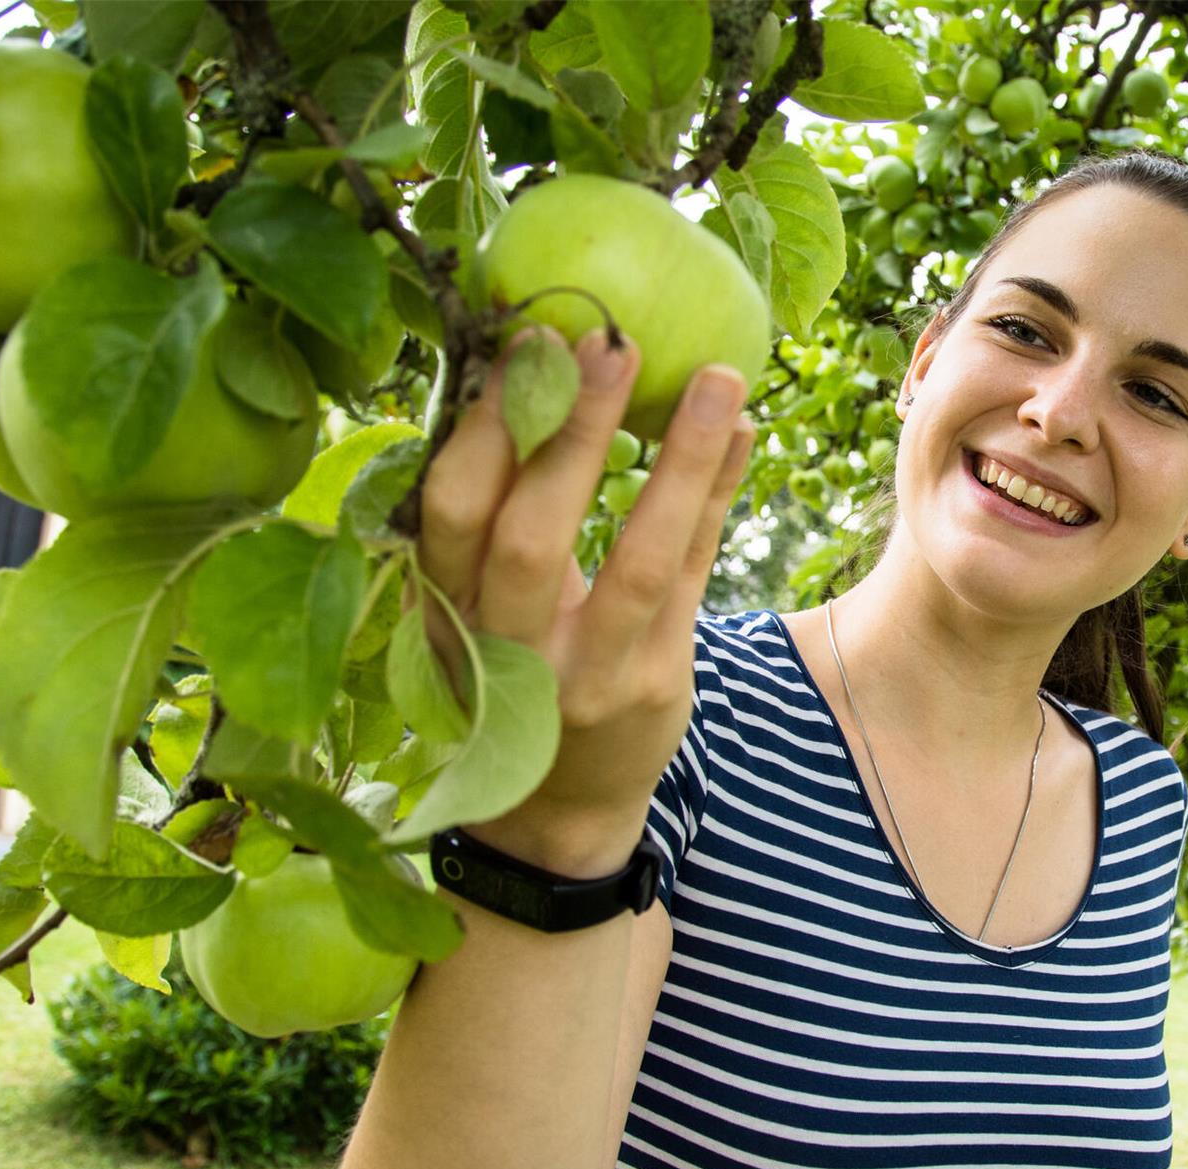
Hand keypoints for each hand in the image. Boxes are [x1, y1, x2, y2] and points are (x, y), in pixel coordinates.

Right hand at [417, 327, 753, 873]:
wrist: (552, 810)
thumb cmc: (506, 669)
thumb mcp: (469, 604)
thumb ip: (482, 516)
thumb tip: (519, 367)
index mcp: (446, 611)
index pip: (452, 512)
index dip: (485, 427)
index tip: (523, 339)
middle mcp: (510, 649)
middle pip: (532, 533)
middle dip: (570, 431)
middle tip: (608, 339)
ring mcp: (589, 673)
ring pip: (637, 559)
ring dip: (678, 460)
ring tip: (717, 375)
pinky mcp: (656, 682)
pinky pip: (694, 578)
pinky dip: (715, 498)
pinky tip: (740, 431)